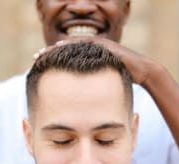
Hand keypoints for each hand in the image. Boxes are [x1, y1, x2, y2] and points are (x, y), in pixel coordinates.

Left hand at [33, 38, 156, 85]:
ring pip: (72, 44)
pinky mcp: (104, 45)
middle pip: (66, 49)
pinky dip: (71, 44)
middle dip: (49, 52)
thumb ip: (92, 90)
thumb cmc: (124, 81)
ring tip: (42, 52)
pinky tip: (59, 47)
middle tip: (35, 57)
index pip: (67, 58)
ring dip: (56, 47)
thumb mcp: (103, 85)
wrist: (143, 72)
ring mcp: (98, 46)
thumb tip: (81, 104)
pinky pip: (85, 43)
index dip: (53, 61)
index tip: (39, 66)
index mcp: (90, 61)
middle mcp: (92, 51)